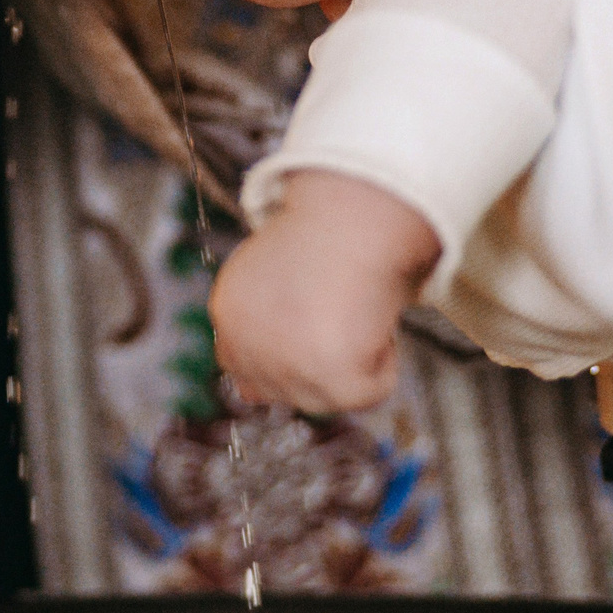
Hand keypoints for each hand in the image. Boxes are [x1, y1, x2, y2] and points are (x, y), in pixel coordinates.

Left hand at [210, 169, 442, 414]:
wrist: (350, 215)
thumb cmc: (321, 231)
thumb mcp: (264, 277)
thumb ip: (256, 326)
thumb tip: (251, 394)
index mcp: (227, 317)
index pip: (247, 369)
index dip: (290, 350)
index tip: (313, 321)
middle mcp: (245, 350)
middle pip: (289, 391)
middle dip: (317, 360)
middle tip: (338, 310)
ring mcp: (285, 369)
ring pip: (332, 397)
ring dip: (353, 358)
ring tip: (353, 308)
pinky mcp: (331, 381)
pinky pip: (371, 391)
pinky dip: (384, 358)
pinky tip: (371, 316)